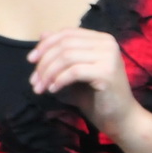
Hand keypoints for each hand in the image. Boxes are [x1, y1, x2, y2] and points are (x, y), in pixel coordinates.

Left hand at [27, 29, 141, 136]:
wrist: (120, 118)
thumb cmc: (95, 95)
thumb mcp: (73, 70)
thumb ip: (61, 52)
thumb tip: (42, 34)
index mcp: (101, 39)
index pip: (66, 33)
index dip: (45, 45)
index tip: (31, 61)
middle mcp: (107, 43)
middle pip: (64, 44)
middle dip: (44, 62)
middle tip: (34, 81)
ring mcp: (109, 57)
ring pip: (66, 57)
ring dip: (48, 73)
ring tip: (41, 87)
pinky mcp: (107, 72)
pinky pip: (73, 71)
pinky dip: (59, 80)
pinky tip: (53, 90)